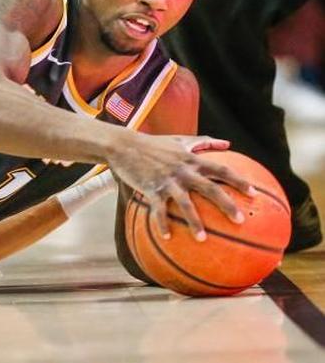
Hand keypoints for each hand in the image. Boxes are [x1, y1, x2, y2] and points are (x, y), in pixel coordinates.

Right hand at [106, 135, 255, 240]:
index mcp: (192, 160)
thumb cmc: (153, 143)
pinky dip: (162, 224)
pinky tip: (167, 237)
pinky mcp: (151, 189)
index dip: (239, 181)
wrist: (124, 145)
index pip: (221, 170)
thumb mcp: (180, 139)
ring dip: (195, 222)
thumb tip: (228, 143)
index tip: (254, 194)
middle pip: (210, 189)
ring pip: (185, 204)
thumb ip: (204, 142)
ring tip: (202, 239)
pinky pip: (158, 210)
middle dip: (227, 205)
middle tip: (241, 221)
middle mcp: (183, 171)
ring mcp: (167, 181)